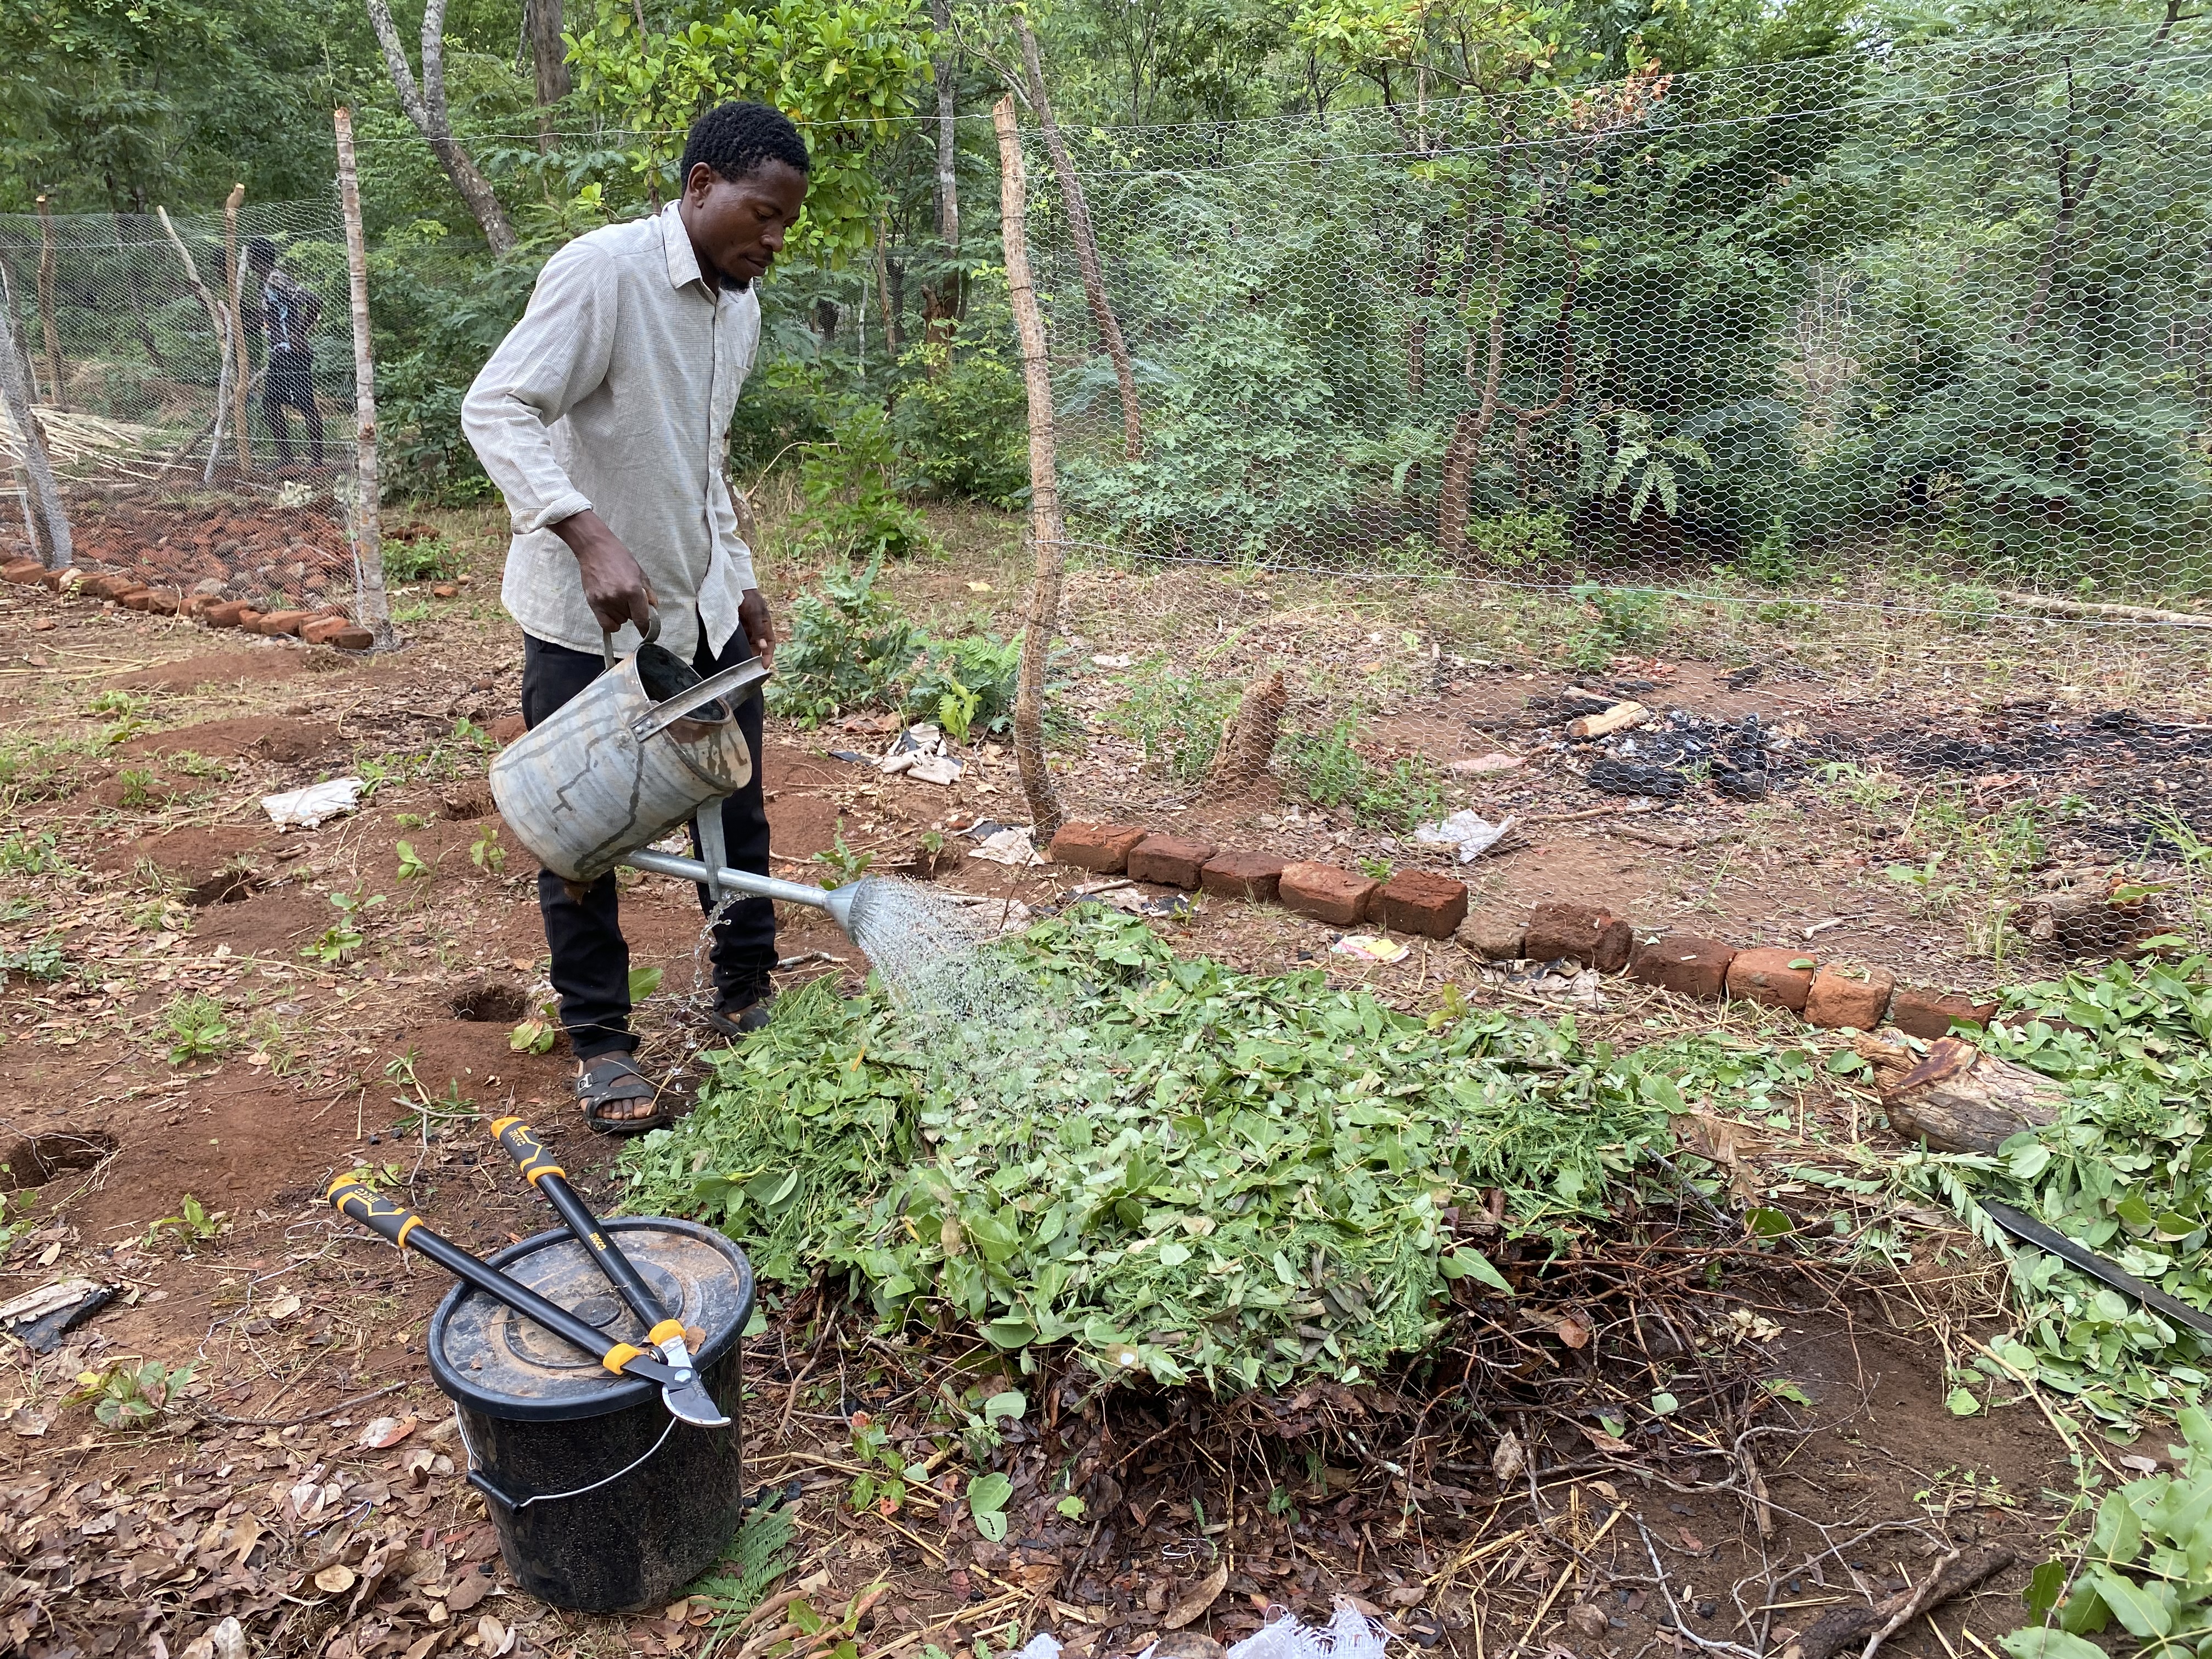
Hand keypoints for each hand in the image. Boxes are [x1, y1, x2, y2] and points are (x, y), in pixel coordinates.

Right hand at [550, 510, 654, 636]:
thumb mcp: (640, 573)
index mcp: (633, 590)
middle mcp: (618, 598)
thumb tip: (653, 609)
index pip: (642, 619)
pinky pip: (606, 624)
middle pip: (631, 618)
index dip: (646, 629)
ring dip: (621, 614)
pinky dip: (611, 622)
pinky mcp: (593, 602)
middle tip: (628, 597)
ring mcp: (604, 601)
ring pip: (620, 620)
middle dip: (633, 611)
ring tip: (617, 597)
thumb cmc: (619, 558)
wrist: (595, 549)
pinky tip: (612, 612)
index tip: (648, 635)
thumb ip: (648, 593)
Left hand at [739, 587, 775, 670]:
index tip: (764, 667)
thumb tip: (763, 646)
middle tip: (749, 669)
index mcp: (765, 625)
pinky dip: (737, 647)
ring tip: (740, 664)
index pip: (769, 643)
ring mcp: (746, 628)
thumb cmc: (749, 597)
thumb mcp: (755, 612)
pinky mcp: (737, 627)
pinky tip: (733, 654)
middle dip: (755, 658)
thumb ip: (759, 629)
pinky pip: (738, 640)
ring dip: (745, 653)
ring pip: (748, 645)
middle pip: (758, 647)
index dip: (768, 655)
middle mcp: (757, 628)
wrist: (734, 586)